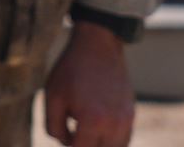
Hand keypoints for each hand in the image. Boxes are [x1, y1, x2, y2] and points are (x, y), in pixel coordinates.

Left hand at [43, 20, 133, 146]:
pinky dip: (112, 140)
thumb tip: (65, 143)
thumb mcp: (52, 96)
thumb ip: (53, 125)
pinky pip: (124, 139)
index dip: (68, 143)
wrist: (97, 48)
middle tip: (74, 131)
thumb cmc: (71, 71)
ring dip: (100, 144)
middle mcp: (114, 124)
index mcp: (92, 120)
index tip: (63, 130)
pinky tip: (98, 127)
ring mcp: (126, 120)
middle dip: (84, 145)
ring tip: (86, 130)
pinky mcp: (132, 114)